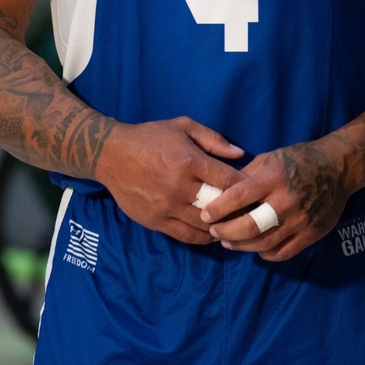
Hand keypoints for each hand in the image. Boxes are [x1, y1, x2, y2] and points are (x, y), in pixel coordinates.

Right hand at [97, 117, 244, 244]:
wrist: (110, 154)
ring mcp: (166, 207)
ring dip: (222, 227)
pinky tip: (212, 232)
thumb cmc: (150, 137)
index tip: (255, 191)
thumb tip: (241, 154)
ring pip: (205, 226)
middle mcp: (179, 187)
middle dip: (237, 210)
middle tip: (250, 212)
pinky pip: (186, 236)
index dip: (246, 187)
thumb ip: (213, 139)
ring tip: (234, 225)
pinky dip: (203, 237)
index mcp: (189, 161)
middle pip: (220, 206)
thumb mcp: (183, 127)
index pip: (228, 181)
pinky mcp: (155, 221)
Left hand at [199, 138, 349, 261]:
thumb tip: (220, 191)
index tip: (205, 215)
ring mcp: (301, 220)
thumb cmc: (299, 160)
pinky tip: (255, 248)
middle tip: (214, 231)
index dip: (217, 208)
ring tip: (228, 241)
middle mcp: (287, 200)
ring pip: (263, 243)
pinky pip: (282, 253)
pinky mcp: (311, 234)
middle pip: (250, 226)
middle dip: (225, 232)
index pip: (239, 196)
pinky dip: (264, 254)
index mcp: (274, 177)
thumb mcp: (270, 158)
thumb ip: (246, 175)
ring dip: (240, 245)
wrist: (339, 168)